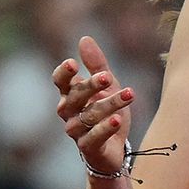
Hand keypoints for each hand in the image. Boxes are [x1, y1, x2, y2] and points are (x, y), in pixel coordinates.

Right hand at [52, 35, 136, 176]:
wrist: (115, 150)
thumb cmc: (106, 113)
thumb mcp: (106, 86)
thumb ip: (97, 65)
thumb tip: (84, 38)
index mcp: (70, 95)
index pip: (59, 82)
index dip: (63, 73)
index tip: (72, 63)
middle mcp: (69, 113)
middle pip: (75, 96)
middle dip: (90, 86)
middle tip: (107, 76)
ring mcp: (76, 131)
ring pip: (88, 116)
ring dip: (108, 104)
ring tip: (129, 94)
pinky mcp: (88, 148)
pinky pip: (93, 137)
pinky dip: (105, 128)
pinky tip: (117, 120)